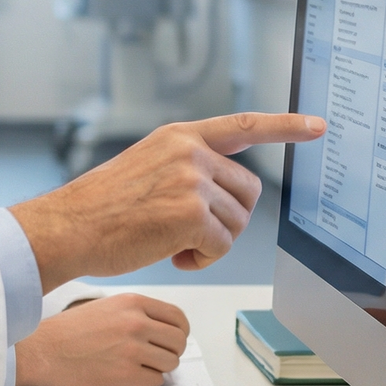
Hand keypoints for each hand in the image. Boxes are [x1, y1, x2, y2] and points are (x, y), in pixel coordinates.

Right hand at [10, 112, 324, 290]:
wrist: (67, 228)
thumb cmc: (98, 209)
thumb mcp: (144, 167)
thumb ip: (184, 169)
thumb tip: (221, 198)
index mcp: (179, 137)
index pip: (243, 126)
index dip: (285, 126)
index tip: (318, 126)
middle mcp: (190, 152)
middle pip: (247, 191)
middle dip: (229, 219)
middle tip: (191, 234)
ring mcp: (192, 181)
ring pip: (237, 221)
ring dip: (213, 242)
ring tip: (174, 245)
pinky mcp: (191, 214)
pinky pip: (223, 245)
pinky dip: (203, 259)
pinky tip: (174, 257)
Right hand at [14, 294, 189, 385]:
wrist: (42, 351)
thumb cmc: (68, 332)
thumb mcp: (106, 307)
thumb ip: (136, 314)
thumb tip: (163, 330)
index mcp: (132, 303)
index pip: (178, 318)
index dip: (179, 332)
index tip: (173, 340)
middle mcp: (136, 323)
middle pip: (179, 341)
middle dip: (172, 351)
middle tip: (158, 356)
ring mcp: (132, 350)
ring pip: (170, 363)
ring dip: (159, 368)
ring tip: (139, 366)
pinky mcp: (126, 375)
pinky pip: (155, 381)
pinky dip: (146, 382)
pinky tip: (128, 376)